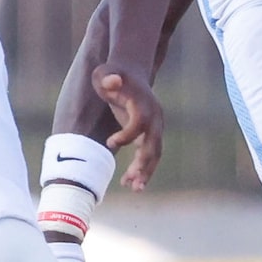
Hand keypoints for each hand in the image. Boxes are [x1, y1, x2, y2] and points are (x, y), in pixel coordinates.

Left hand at [93, 62, 164, 189]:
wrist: (129, 72)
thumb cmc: (113, 73)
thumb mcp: (106, 72)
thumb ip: (108, 76)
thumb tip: (113, 81)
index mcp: (143, 104)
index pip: (140, 123)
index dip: (127, 135)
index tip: (110, 142)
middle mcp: (154, 117)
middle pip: (153, 143)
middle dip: (144, 164)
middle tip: (133, 182)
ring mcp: (155, 126)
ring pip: (155, 153)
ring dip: (146, 171)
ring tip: (135, 189)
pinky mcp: (150, 133)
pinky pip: (149, 154)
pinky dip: (142, 168)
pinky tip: (129, 183)